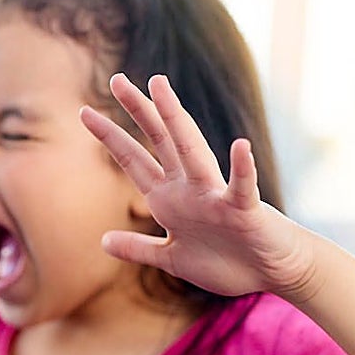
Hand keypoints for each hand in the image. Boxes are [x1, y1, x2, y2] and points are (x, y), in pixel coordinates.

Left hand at [80, 73, 317, 300]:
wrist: (270, 274)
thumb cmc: (225, 262)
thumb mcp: (170, 259)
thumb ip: (139, 249)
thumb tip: (103, 241)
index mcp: (168, 199)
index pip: (133, 160)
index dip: (109, 136)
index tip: (84, 112)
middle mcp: (188, 189)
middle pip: (159, 141)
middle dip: (138, 111)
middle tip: (116, 79)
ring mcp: (215, 197)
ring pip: (192, 152)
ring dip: (176, 120)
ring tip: (160, 87)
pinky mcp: (243, 211)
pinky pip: (242, 188)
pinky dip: (242, 169)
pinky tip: (240, 146)